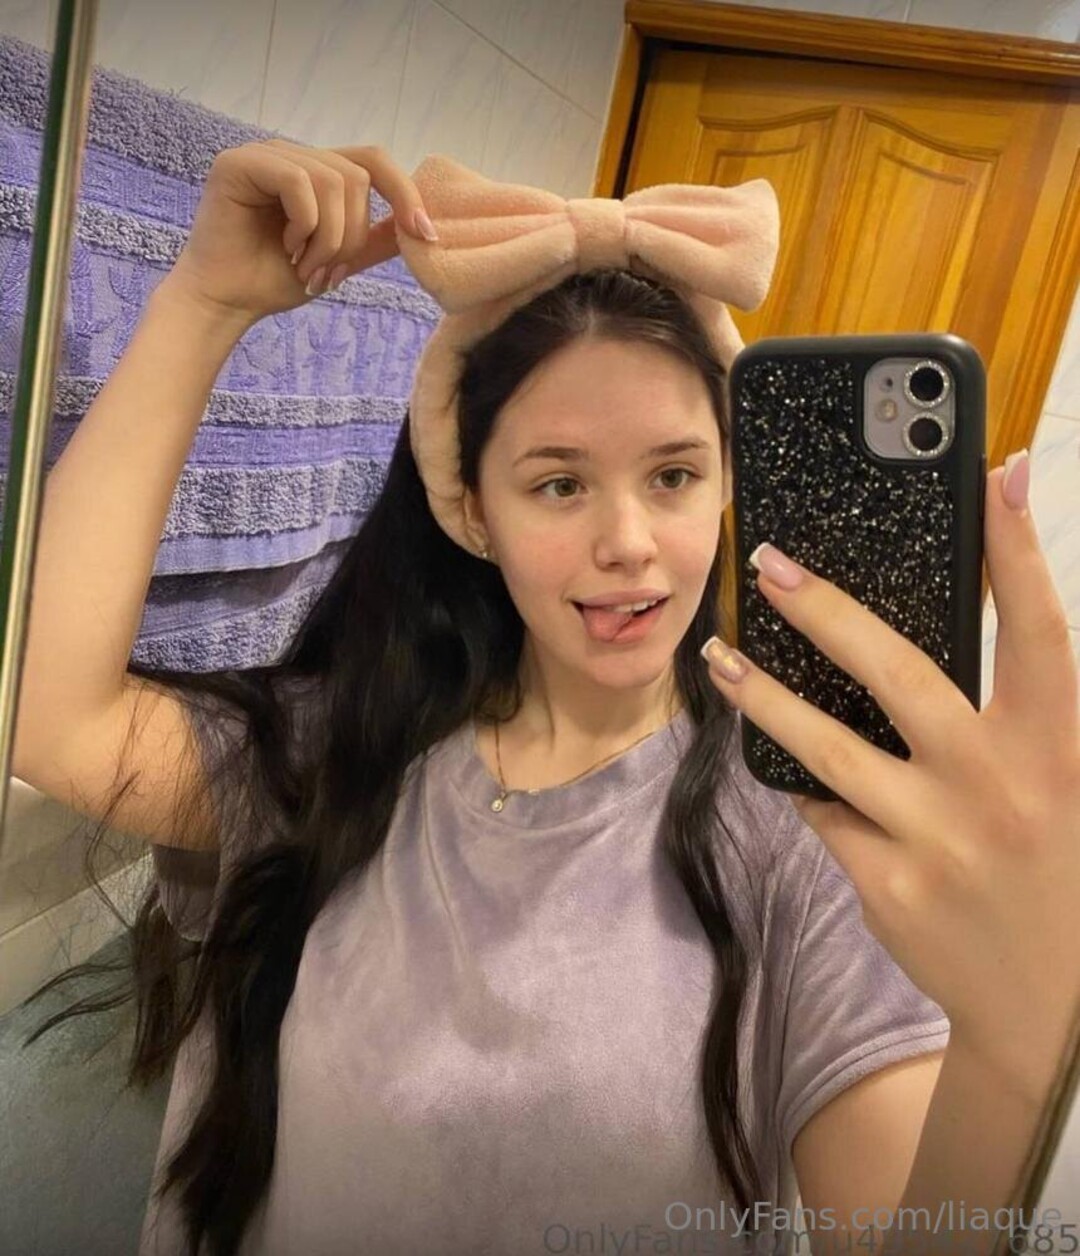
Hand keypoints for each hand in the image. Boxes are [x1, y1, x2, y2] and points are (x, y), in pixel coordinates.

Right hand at [160, 140, 435, 324]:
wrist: (226, 302)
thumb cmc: (274, 280)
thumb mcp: (339, 261)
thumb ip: (375, 240)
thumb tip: (420, 227)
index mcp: (317, 173)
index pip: (374, 162)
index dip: (405, 193)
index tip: (425, 234)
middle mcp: (294, 155)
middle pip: (358, 177)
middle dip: (353, 235)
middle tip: (326, 272)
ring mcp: (266, 154)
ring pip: (333, 180)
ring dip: (328, 237)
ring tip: (304, 265)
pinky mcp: (240, 163)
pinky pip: (299, 182)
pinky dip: (304, 225)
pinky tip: (286, 247)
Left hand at [703, 456, 1079, 1108]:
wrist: (1048, 1002)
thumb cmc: (1046, 864)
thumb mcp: (1048, 780)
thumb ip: (1007, 710)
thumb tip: (947, 620)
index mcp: (1053, 748)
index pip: (1039, 630)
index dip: (1018, 551)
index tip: (993, 475)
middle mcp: (999, 787)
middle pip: (901, 673)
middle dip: (828, 611)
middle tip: (768, 564)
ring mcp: (939, 839)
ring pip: (827, 747)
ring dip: (762, 695)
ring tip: (718, 657)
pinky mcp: (888, 885)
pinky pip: (822, 812)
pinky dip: (797, 779)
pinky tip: (769, 752)